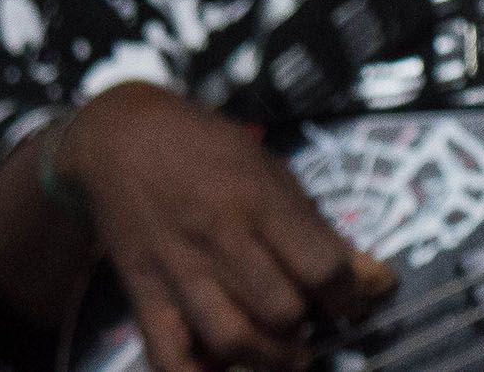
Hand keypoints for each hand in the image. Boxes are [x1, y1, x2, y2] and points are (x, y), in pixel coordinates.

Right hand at [50, 84, 393, 370]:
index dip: (349, 294)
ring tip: (280, 352)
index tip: (345, 298)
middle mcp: (217, 235)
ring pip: (233, 338)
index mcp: (254, 197)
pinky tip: (219, 368)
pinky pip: (167, 351)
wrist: (114, 134)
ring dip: (268, 358)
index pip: (323, 267)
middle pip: (282, 310)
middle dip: (305, 325)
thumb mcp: (264, 163)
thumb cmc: (200, 144)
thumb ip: (311, 222)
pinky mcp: (143, 289)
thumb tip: (369, 277)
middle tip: (305, 320)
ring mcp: (176, 267)